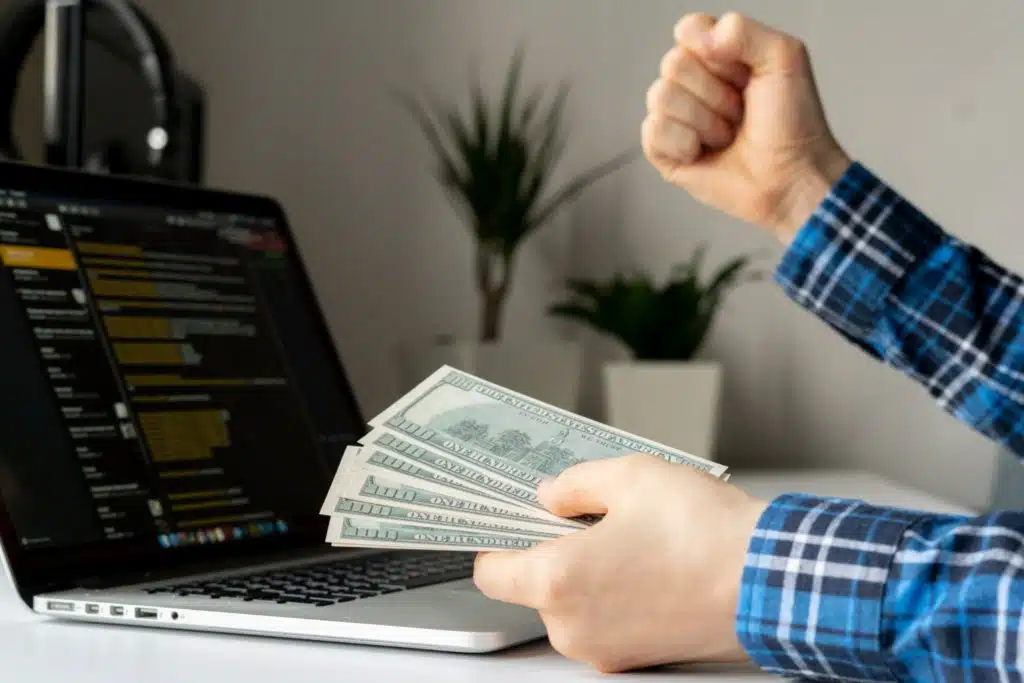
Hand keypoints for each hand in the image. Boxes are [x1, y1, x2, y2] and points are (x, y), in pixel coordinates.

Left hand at [472, 454, 768, 672]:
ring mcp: (607, 650)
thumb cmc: (705, 533)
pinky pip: (607, 622)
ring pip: (573, 605)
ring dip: (588, 573)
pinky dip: (616, 596)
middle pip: (534, 587)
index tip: (511, 521)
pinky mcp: (639, 659)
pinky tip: (649, 563)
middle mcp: (574, 627)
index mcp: (557, 581)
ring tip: (630, 535)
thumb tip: (551, 496)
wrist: (773, 582)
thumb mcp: (630, 477)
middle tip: (586, 516)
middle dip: (554, 551)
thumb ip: (573, 485)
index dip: (498, 540)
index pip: (491, 572)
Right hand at [641, 12, 851, 241]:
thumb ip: (743, 30)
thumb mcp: (784, 59)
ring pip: (661, 97)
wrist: (791, 177)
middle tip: (740, 112)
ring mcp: (675, 117)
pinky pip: (653, 131)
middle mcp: (692, 83)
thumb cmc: (793, 124)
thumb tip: (698, 35)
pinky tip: (705, 153)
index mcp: (717, 54)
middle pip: (673, 64)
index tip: (745, 74)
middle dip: (714, 93)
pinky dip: (685, 144)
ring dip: (704, 122)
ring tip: (728, 136)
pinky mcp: (664, 151)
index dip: (716, 53)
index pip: (689, 30)